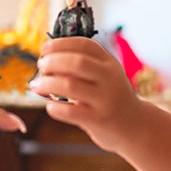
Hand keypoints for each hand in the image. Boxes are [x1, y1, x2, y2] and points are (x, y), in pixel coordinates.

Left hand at [32, 38, 140, 152]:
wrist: (134, 127)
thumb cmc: (110, 99)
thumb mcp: (104, 77)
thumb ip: (83, 68)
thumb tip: (48, 59)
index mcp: (110, 63)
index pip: (84, 45)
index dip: (61, 44)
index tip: (45, 48)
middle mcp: (110, 78)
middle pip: (76, 62)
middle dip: (52, 61)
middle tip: (40, 66)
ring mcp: (105, 99)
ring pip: (70, 85)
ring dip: (47, 83)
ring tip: (36, 86)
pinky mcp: (99, 120)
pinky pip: (70, 112)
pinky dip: (55, 108)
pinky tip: (50, 107)